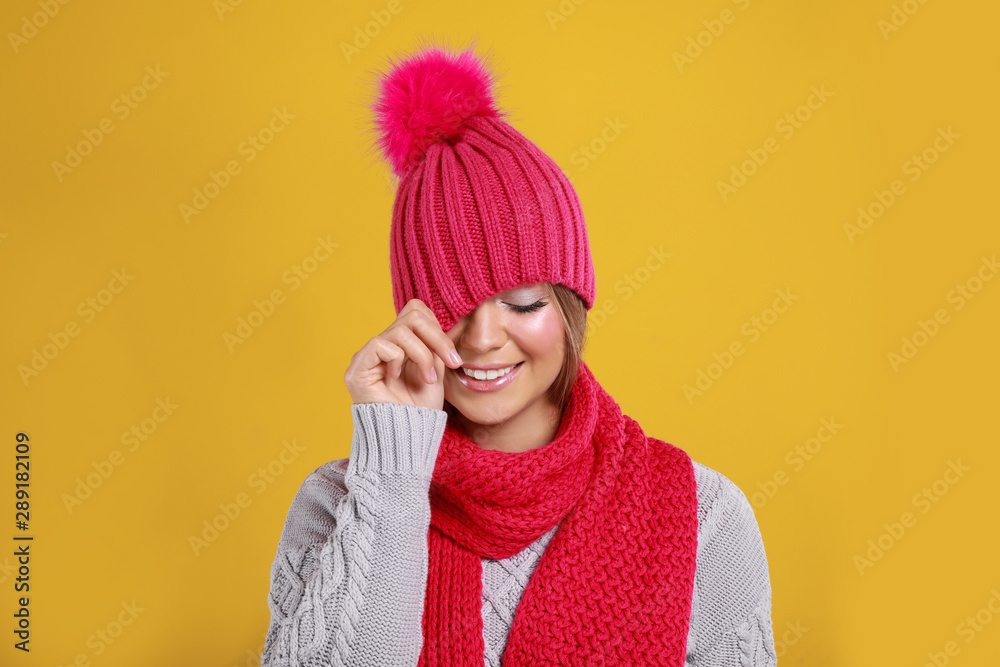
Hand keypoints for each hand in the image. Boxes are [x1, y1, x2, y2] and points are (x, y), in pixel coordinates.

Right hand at [344, 299, 462, 410]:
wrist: (408, 438)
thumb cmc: (420, 409)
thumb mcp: (436, 369)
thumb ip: (433, 344)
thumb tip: (436, 322)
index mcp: (399, 345)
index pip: (415, 312)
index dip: (437, 328)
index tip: (452, 359)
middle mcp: (381, 346)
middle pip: (411, 314)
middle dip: (437, 338)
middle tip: (451, 363)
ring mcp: (367, 356)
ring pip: (401, 330)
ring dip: (422, 355)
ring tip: (428, 378)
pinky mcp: (357, 368)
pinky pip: (381, 344)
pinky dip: (398, 360)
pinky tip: (397, 378)